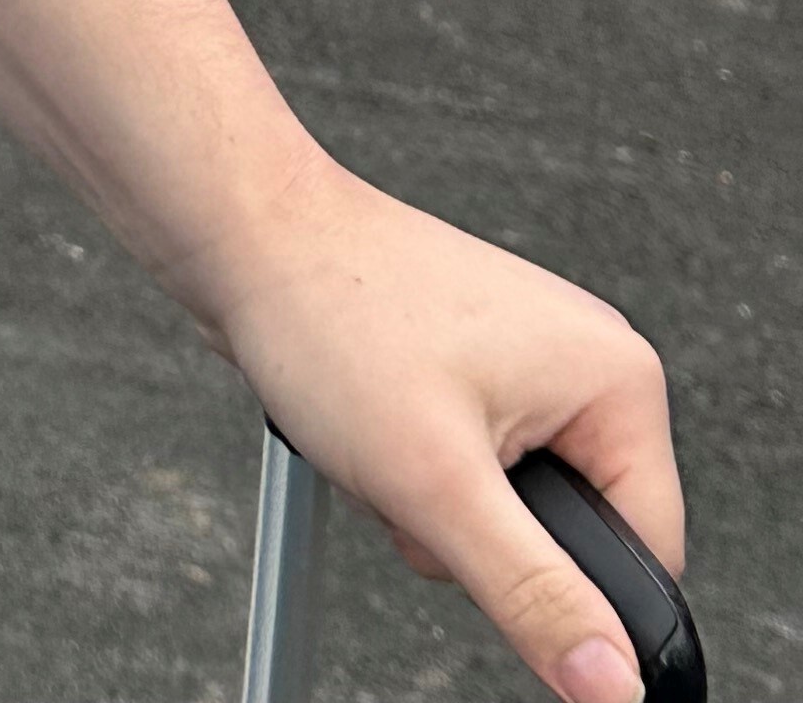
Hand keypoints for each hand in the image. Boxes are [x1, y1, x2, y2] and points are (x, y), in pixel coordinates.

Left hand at [208, 159, 676, 702]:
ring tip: (379, 438)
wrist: (244, 236)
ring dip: (430, 505)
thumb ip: (535, 594)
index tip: (488, 565)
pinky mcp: (469, 372)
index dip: (573, 593)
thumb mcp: (438, 484)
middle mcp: (583, 366)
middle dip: (479, 537)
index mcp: (617, 382)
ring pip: (502, 511)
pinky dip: (410, 472)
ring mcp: (524, 366)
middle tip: (414, 478)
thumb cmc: (332, 316)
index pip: (649, 554)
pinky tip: (365, 425)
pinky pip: (461, 473)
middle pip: (567, 536)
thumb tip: (614, 685)